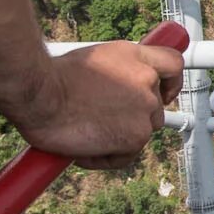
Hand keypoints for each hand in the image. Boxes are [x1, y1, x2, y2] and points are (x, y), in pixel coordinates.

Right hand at [3, 40, 184, 169]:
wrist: (40, 95)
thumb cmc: (54, 78)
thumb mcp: (95, 59)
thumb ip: (118, 72)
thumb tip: (118, 89)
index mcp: (136, 56)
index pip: (173, 65)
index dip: (170, 83)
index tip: (163, 93)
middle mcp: (147, 80)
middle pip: (156, 108)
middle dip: (133, 118)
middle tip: (102, 121)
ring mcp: (145, 109)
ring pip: (140, 133)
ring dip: (116, 138)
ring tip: (83, 131)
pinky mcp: (136, 136)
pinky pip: (125, 156)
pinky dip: (104, 157)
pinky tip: (82, 148)